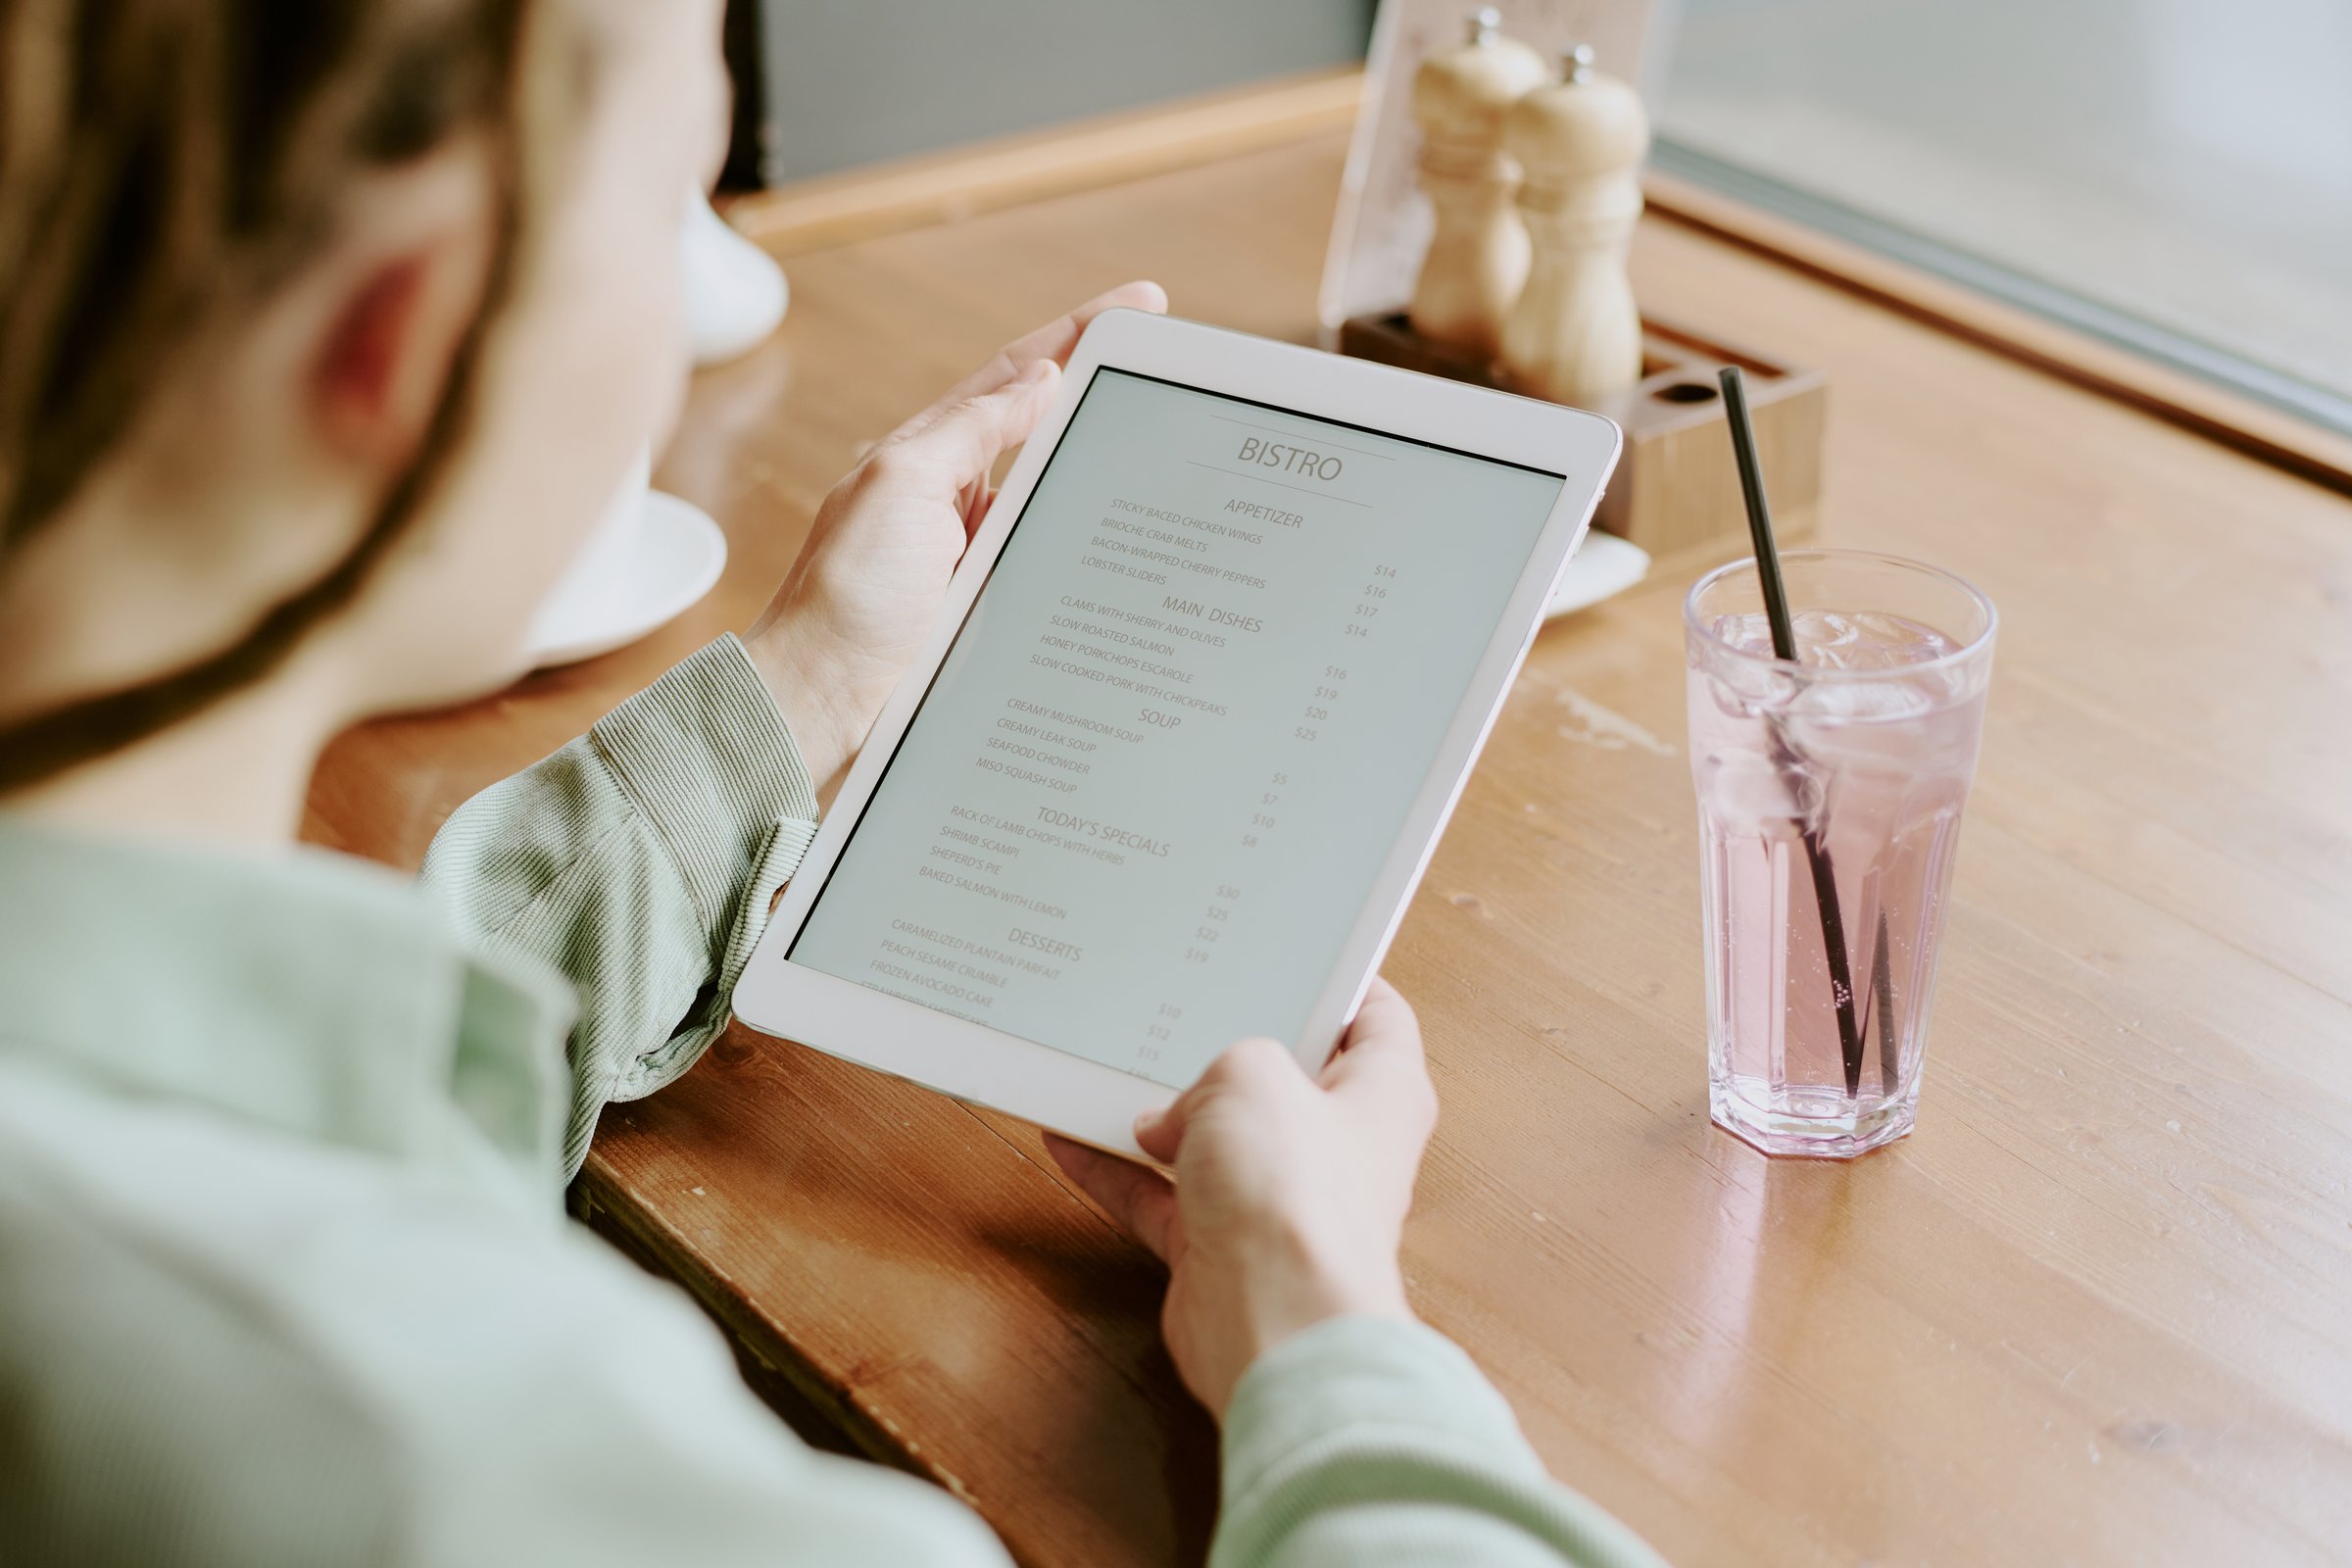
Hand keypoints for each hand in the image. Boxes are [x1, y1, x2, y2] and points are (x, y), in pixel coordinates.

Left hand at [744, 281, 1168, 781]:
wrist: (823, 695)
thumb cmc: (846, 593)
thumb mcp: (903, 487)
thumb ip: (969, 429)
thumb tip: (1039, 380)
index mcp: (928, 451)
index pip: (1016, 374)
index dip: (1077, 333)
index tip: (1140, 306)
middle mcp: (952, 493)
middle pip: (1044, 424)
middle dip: (1104, 389)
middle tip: (1170, 365)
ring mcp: (973, 548)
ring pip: (1053, 489)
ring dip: (1103, 464)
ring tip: (1164, 438)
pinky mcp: (988, 601)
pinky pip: (1050, 553)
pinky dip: (1088, 538)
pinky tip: (1125, 539)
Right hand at [1046, 977, 1437, 1418]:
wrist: (1277, 1326)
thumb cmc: (1299, 1201)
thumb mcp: (1252, 1074)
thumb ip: (1218, 1068)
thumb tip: (1181, 1112)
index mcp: (1380, 1093)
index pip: (1376, 1019)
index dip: (1340, 980)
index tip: (1296, 951)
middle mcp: (1336, 1147)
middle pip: (1282, 1078)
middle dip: (1226, 1046)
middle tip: (1179, 1001)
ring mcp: (1278, 1200)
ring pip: (1211, 1139)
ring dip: (1157, 1111)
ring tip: (1104, 1065)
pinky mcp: (1223, 1247)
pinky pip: (1161, 1196)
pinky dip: (1116, 1173)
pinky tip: (1068, 1141)